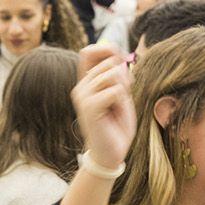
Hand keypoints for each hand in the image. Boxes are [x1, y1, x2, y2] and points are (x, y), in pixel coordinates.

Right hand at [73, 45, 134, 168]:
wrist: (110, 154)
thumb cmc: (116, 125)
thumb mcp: (121, 95)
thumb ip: (118, 76)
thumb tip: (120, 57)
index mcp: (86, 82)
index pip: (89, 51)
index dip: (107, 50)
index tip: (121, 62)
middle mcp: (81, 86)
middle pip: (109, 63)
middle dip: (124, 78)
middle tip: (121, 98)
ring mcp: (83, 96)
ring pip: (113, 75)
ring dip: (123, 91)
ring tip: (116, 108)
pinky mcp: (89, 106)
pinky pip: (115, 90)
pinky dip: (121, 102)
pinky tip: (114, 115)